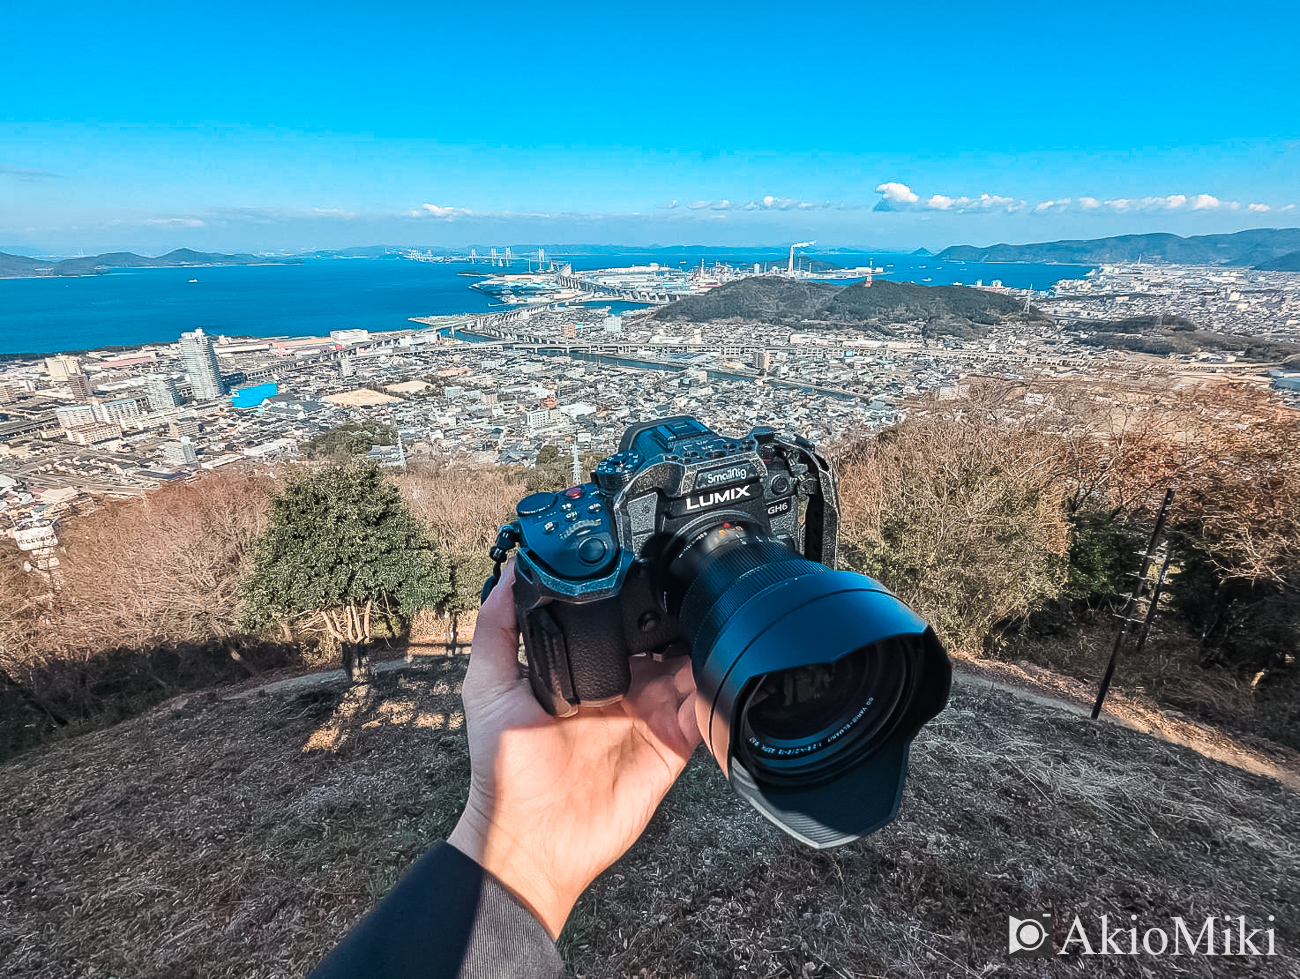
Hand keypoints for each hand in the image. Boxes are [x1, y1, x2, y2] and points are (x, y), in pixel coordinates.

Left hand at [448, 560, 700, 937]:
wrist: (531, 841)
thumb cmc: (504, 771)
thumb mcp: (487, 688)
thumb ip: (497, 629)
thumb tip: (509, 572)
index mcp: (583, 672)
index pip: (616, 625)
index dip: (629, 597)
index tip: (641, 566)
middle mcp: (621, 691)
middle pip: (660, 641)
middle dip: (675, 618)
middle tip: (683, 594)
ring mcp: (649, 717)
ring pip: (689, 670)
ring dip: (698, 650)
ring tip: (703, 630)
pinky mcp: (671, 747)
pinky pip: (702, 713)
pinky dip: (711, 693)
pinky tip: (708, 676)